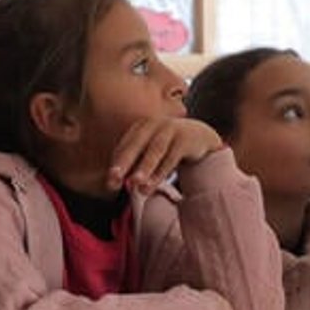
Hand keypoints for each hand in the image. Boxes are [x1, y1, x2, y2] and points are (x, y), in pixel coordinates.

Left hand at [107, 116, 221, 196]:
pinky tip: (152, 184)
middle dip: (124, 162)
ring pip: (154, 150)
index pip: (124, 146)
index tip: (110, 182)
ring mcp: (170, 129)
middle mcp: (153, 125)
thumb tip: (113, 183)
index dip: (116, 164)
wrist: (199, 136)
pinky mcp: (184, 139)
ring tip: (135, 183)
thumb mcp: (150, 152)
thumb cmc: (169, 147)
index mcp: (140, 127)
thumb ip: (134, 164)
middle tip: (114, 178)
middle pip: (136, 145)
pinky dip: (161, 172)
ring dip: (144, 167)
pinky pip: (171, 157)